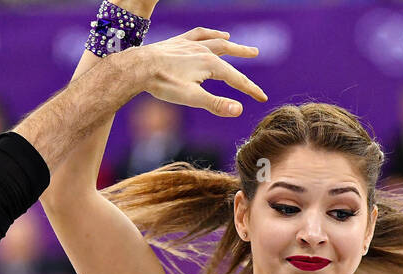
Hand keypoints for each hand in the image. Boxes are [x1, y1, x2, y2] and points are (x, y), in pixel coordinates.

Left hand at [136, 27, 266, 116]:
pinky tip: (216, 35)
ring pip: (216, 42)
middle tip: (256, 52)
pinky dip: (210, 34)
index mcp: (210, 65)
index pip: (237, 79)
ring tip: (238, 44)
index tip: (263, 98)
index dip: (251, 90)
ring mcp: (191, 45)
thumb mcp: (192, 98)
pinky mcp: (178, 42)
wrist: (139, 67)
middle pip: (229, 54)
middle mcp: (204, 51)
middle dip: (243, 56)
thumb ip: (216, 104)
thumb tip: (239, 110)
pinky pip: (199, 35)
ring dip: (230, 44)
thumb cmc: (164, 84)